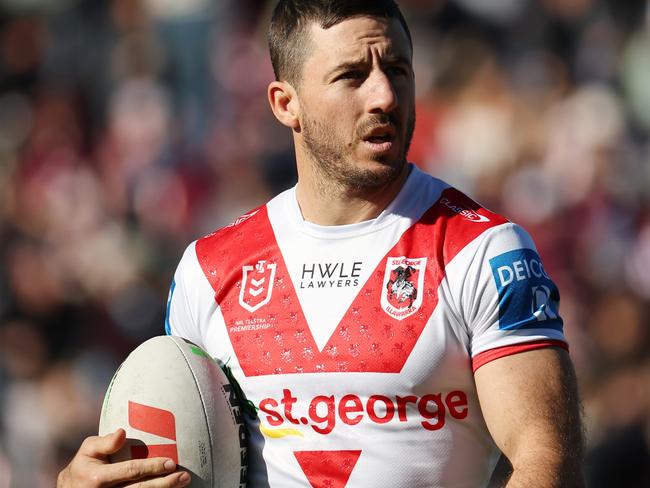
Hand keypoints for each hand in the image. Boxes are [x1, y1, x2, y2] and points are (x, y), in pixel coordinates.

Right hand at [57, 429, 190, 486]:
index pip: (130, 471)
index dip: (151, 467)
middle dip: (165, 484)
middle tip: (184, 476)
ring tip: (183, 482)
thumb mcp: (87, 450)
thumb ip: (104, 442)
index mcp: (99, 478)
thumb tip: (122, 432)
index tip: (170, 462)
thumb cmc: (83, 466)